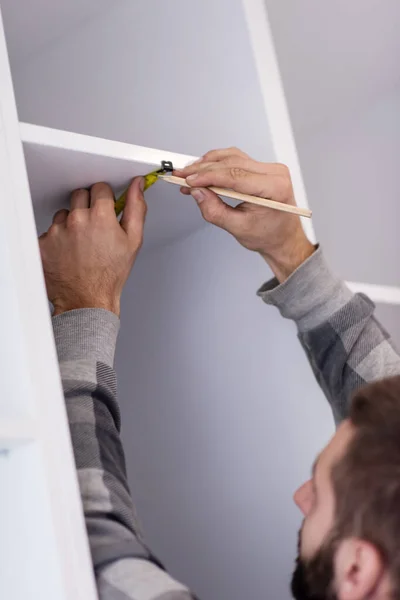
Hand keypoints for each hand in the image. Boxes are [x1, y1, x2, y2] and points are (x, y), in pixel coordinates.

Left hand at [39, 178, 146, 316]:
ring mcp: (57, 232)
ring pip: (63, 213)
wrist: (87, 300)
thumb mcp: (133, 241)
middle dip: (88, 206)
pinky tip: (69, 252)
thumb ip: (135, 208)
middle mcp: (76, 221)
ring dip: (71, 222)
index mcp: (100, 217)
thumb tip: (136, 186)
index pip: (99, 188)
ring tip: (81, 243)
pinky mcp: (43, 243)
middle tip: (94, 227)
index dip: (105, 198)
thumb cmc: (110, 275)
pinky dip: (58, 239)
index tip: (105, 208)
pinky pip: (49, 231)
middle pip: (79, 195)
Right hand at [175, 148, 314, 281]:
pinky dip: (217, 164)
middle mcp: (274, 173)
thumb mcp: (237, 228)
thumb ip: (214, 210)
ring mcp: (269, 168)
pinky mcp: (262, 168)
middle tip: (182, 176)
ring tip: (189, 174)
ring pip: (232, 157)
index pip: (234, 175)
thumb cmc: (269, 236)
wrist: (283, 238)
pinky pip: (236, 159)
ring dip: (208, 164)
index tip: (188, 180)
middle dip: (203, 169)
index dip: (207, 176)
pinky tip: (203, 171)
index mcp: (273, 188)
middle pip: (231, 163)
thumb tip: (197, 192)